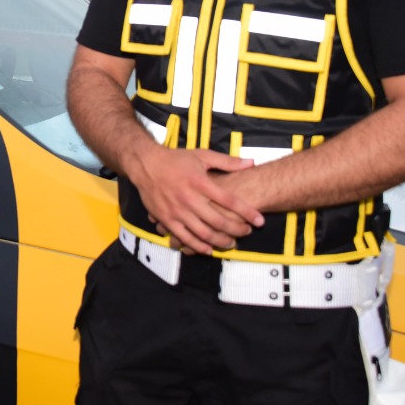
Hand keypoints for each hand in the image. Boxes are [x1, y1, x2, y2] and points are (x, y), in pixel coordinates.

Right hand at [129, 147, 262, 253]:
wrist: (146, 164)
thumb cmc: (175, 159)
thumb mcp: (202, 156)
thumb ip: (227, 161)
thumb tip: (251, 163)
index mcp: (200, 181)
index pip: (229, 200)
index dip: (247, 212)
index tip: (259, 220)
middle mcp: (189, 198)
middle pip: (218, 220)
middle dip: (236, 229)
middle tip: (247, 232)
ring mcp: (177, 211)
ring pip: (203, 233)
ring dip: (220, 241)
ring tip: (232, 243)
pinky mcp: (166, 219)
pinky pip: (184, 238)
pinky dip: (198, 246)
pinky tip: (209, 249)